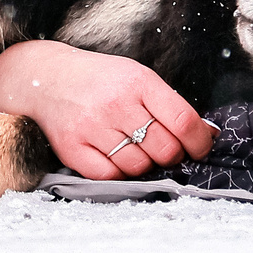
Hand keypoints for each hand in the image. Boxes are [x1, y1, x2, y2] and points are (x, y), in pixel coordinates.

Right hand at [0, 39, 216, 179]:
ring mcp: (92, 126)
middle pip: (164, 148)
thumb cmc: (100, 80)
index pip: (183, 120)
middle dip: (172, 156)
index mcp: (138, 82)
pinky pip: (109, 176)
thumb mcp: (136, 77)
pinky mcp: (72, 147)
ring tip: (137, 150)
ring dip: (145, 165)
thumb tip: (206, 134)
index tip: (201, 149)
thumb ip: (168, 103)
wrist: (47, 78)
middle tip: (166, 151)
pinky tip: (116, 158)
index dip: (199, 142)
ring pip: (138, 166)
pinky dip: (118, 173)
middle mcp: (116, 103)